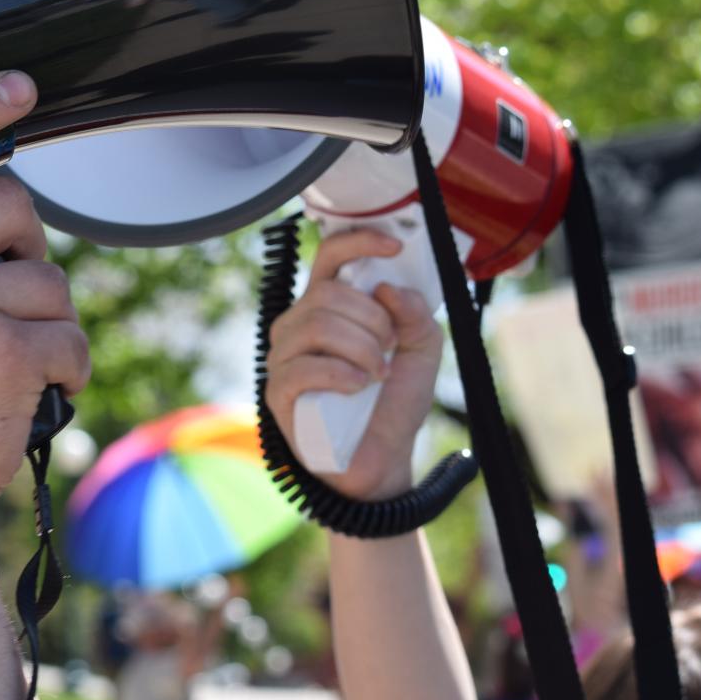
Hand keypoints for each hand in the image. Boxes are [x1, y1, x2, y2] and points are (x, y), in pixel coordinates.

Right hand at [264, 228, 441, 499]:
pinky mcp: (279, 391)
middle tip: (390, 348)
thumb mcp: (422, 350)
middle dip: (371, 319)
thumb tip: (388, 288)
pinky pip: (304, 367)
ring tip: (378, 373)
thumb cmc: (393, 400)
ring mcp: (284, 357)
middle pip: (327, 294)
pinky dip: (340, 373)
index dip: (358, 242)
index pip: (330, 257)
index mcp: (331, 306)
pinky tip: (358, 386)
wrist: (382, 456)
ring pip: (318, 326)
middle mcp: (300, 324)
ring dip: (361, 348)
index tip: (394, 246)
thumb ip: (416, 314)